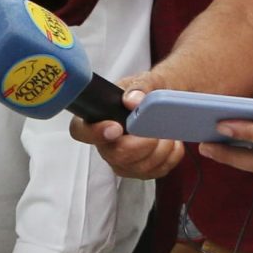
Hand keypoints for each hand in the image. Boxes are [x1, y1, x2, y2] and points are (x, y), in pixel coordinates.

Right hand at [71, 73, 186, 181]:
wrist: (162, 105)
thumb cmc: (144, 93)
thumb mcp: (144, 81)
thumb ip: (139, 87)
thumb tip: (133, 100)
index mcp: (96, 119)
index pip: (81, 131)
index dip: (96, 133)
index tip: (117, 128)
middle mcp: (105, 145)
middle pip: (117, 155)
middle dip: (144, 143)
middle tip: (157, 129)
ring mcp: (122, 162)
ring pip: (141, 167)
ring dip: (161, 148)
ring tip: (167, 131)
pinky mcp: (140, 171)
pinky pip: (158, 171)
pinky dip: (171, 155)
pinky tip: (171, 141)